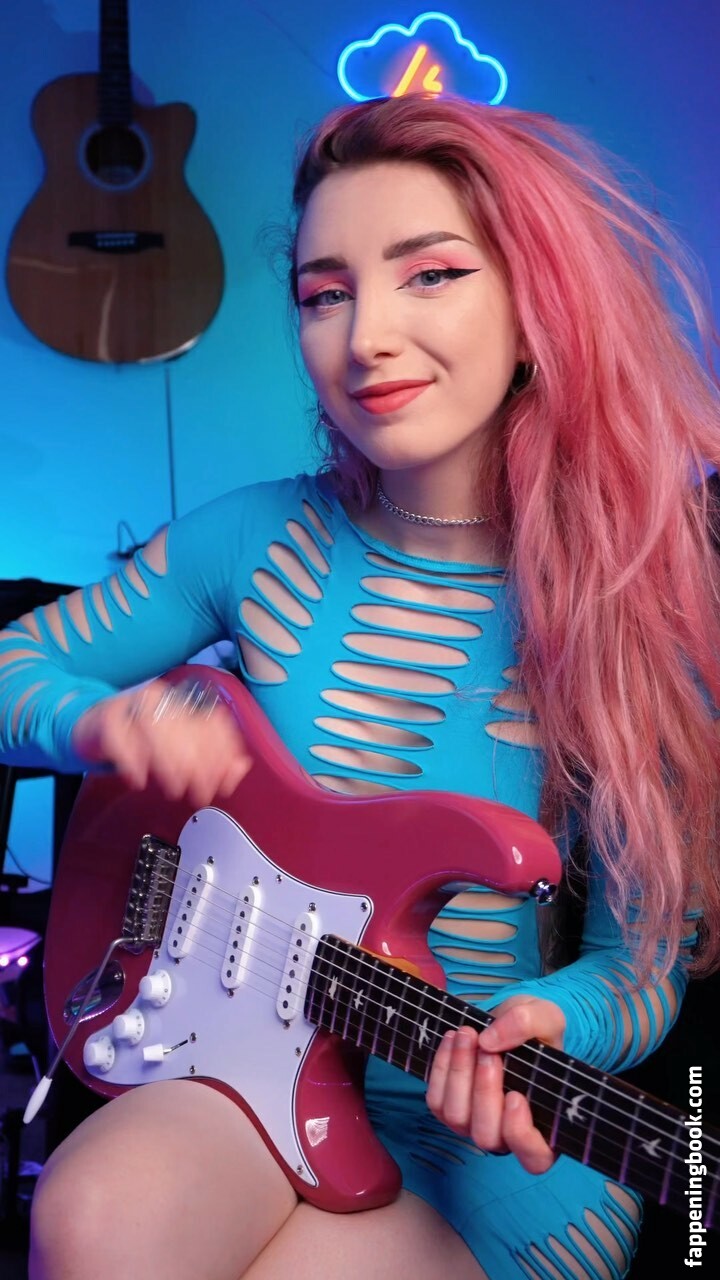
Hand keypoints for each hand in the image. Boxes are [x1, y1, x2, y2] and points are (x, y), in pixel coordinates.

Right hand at [72, 679, 252, 806]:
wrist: (94, 724)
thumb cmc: (141, 740)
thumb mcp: (180, 750)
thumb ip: (213, 761)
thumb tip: (239, 769)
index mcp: (184, 704)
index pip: (213, 723)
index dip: (223, 755)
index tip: (224, 783)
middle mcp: (162, 700)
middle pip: (187, 728)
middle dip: (199, 766)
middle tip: (201, 792)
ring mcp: (132, 705)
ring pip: (155, 729)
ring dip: (168, 763)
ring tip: (174, 788)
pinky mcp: (106, 718)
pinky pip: (119, 737)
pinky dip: (131, 761)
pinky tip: (139, 780)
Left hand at [425, 996, 564, 1173]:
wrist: (509, 1023)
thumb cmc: (536, 1031)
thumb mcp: (546, 1017)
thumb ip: (527, 1024)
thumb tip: (490, 1043)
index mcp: (544, 1127)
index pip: (535, 1158)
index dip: (521, 1135)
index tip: (516, 1097)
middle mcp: (507, 1135)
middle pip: (488, 1136)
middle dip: (484, 1091)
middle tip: (489, 1052)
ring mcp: (475, 1125)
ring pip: (457, 1118)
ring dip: (459, 1074)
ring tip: (468, 1034)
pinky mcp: (450, 1109)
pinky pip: (436, 1101)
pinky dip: (441, 1068)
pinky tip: (453, 1040)